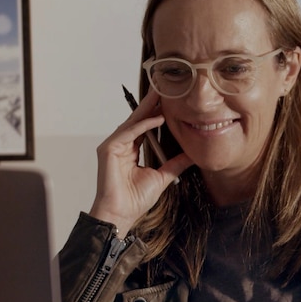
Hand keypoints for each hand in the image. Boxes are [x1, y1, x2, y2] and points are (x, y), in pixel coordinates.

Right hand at [89, 88, 192, 236]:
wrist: (122, 214)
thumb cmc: (135, 199)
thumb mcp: (162, 177)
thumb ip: (175, 163)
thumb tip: (192, 154)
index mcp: (130, 150)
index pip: (144, 127)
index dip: (156, 114)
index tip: (169, 101)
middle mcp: (120, 145)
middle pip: (137, 119)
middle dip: (151, 104)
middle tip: (164, 87)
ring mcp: (113, 146)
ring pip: (133, 122)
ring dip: (148, 108)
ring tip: (161, 94)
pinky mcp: (109, 149)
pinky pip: (130, 132)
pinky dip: (144, 125)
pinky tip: (158, 118)